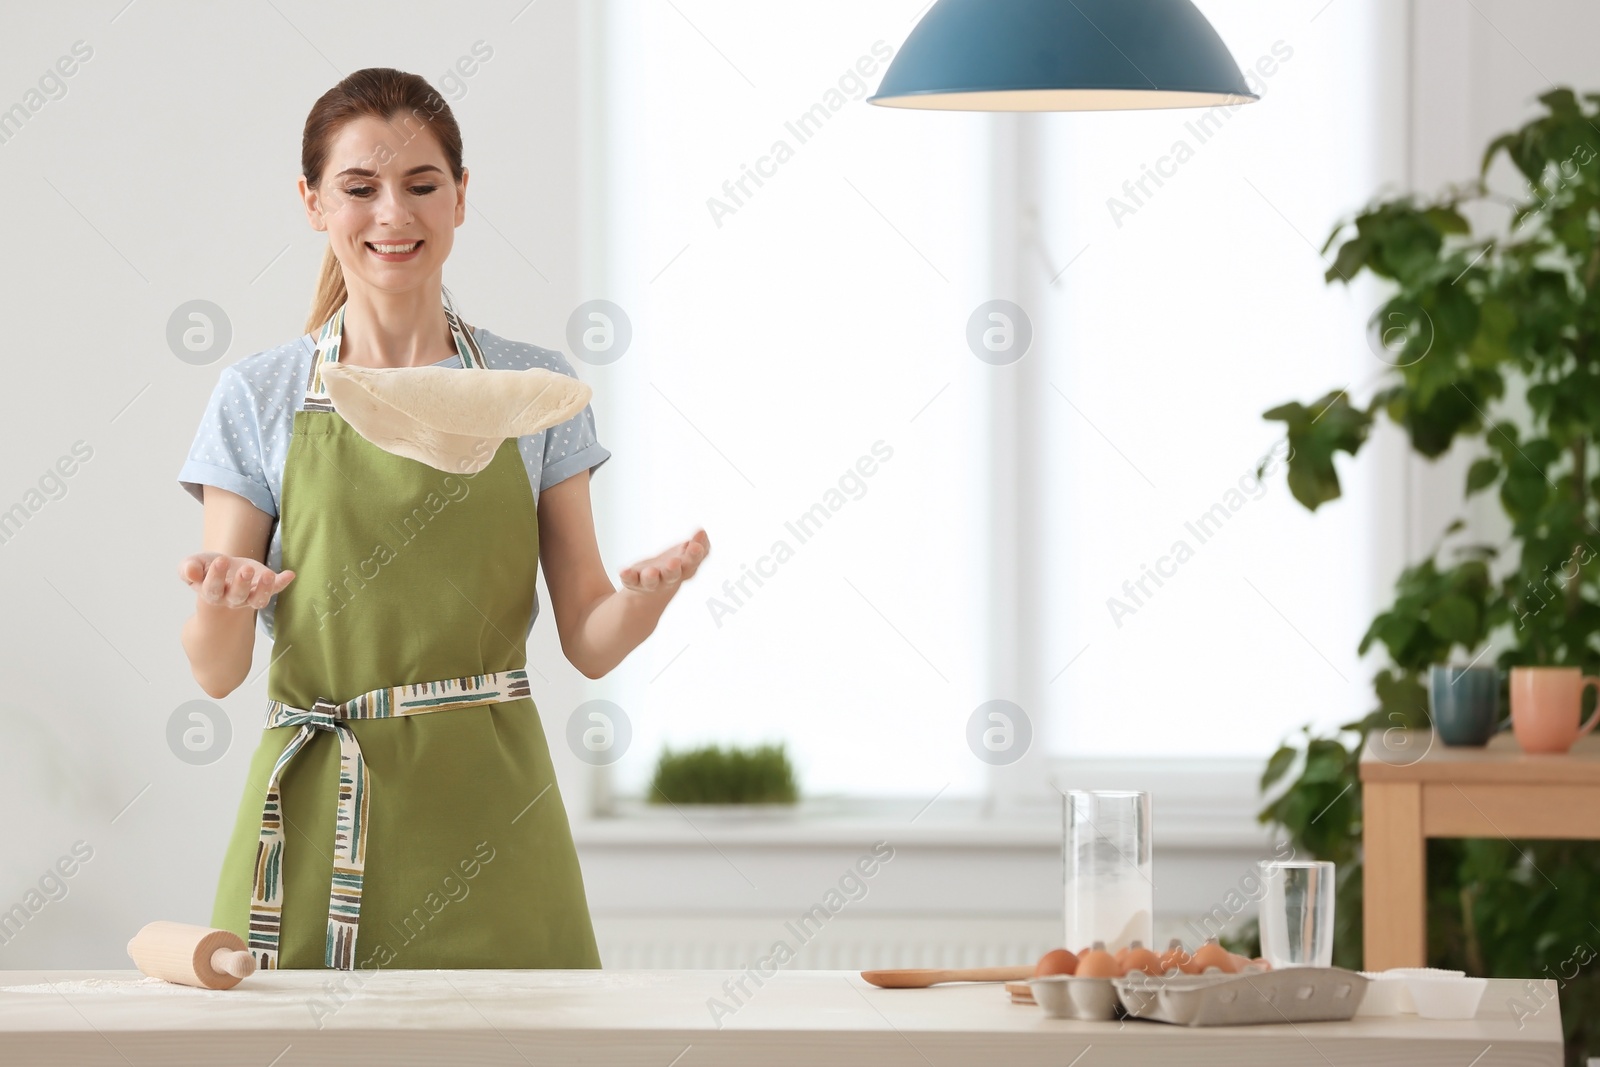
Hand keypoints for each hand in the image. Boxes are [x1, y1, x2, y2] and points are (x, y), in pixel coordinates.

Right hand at [179, 551, 295, 609]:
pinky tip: (290, 574)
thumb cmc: (206, 567)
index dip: (216, 577)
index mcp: (212, 593)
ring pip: (258, 599)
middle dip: (242, 583)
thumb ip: (188, 568)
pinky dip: (283, 583)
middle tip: (246, 569)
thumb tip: (190, 571)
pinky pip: (276, 589)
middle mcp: (231, 598)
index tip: (221, 560)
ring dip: (264, 589)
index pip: (213, 589)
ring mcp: (250, 595)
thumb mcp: (193, 564)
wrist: (224, 570)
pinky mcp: (264, 587)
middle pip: (238, 596)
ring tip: (268, 574)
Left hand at [620, 529, 709, 595]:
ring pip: (652, 581)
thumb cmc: (673, 566)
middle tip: (675, 561)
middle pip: (674, 574)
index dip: (697, 551)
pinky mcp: (634, 582)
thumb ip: (698, 545)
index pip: (693, 562)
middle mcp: (669, 577)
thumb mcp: (687, 555)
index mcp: (685, 569)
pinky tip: (624, 570)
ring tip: (651, 572)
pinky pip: (630, 580)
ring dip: (652, 577)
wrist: (651, 590)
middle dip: (674, 568)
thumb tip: (702, 532)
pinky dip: (627, 576)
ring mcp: (651, 582)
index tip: (698, 539)